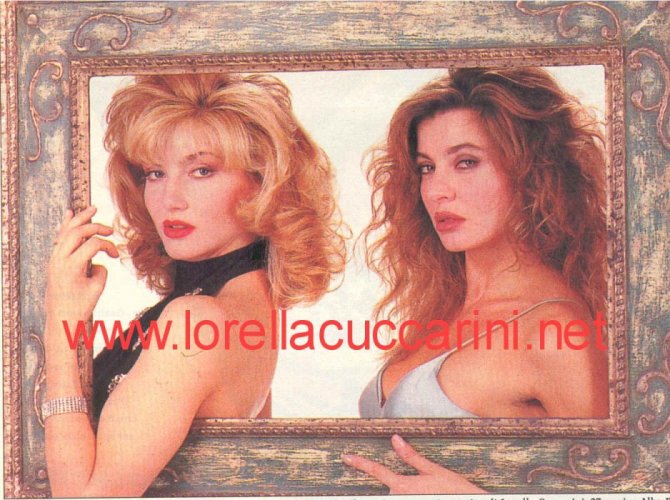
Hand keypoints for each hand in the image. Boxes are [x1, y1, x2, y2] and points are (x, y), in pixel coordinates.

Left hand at [46, 206, 118, 322]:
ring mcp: (54, 259)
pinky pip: (60, 238)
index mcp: (71, 266)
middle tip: (110, 230)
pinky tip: (71, 213)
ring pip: (67, 231)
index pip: (93, 244)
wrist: (60, 319)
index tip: (116, 256)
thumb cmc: (80, 306)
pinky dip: (66, 224)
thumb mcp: (97, 288)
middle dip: (95, 226)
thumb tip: (98, 261)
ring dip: (81, 219)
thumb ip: (101, 269)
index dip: (108, 246)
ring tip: (93, 208)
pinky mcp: (54, 260)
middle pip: (78, 232)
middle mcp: (59, 259)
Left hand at [342, 434, 485, 493]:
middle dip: (398, 484)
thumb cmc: (455, 491)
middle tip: (425, 485)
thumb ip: (412, 457)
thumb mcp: (434, 471)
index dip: (360, 463)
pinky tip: (425, 492)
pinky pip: (401, 498)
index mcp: (403, 485)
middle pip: (389, 488)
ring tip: (429, 489)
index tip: (346, 456)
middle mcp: (400, 498)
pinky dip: (408, 493)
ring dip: (406, 490)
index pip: (376, 470)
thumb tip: (395, 440)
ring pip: (395, 494)